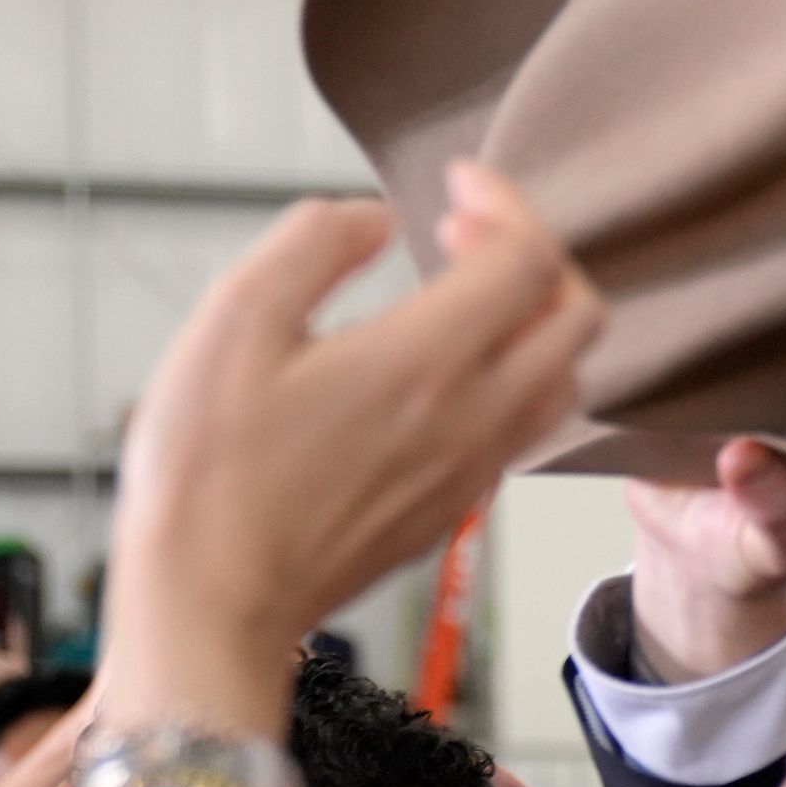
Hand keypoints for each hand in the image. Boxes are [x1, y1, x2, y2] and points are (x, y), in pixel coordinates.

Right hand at [99, 164, 600, 732]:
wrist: (215, 603)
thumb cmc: (207, 470)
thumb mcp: (232, 323)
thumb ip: (312, 248)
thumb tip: (374, 217)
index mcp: (428, 363)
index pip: (530, 261)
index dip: (507, 203)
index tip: (454, 183)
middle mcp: (476, 417)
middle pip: (578, 316)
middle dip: (536, 254)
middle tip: (459, 230)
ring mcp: (476, 468)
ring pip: (565, 376)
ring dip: (534, 318)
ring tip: (455, 291)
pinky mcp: (459, 504)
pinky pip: (526, 426)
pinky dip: (514, 373)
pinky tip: (440, 364)